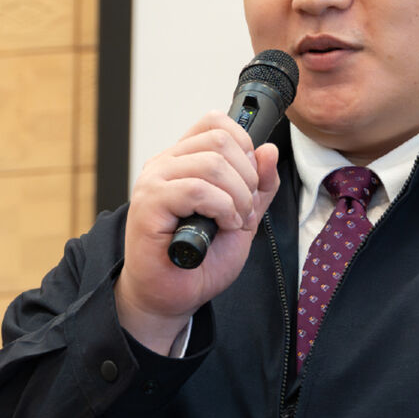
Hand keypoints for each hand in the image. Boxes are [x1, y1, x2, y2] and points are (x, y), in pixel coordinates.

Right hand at [115, 112, 280, 354]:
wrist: (174, 295)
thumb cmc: (201, 259)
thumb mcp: (244, 216)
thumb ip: (259, 185)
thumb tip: (269, 150)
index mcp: (184, 159)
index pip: (216, 121)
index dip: (244, 145)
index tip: (250, 181)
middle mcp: (165, 163)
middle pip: (221, 140)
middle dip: (247, 177)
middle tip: (244, 209)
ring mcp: (154, 181)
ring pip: (213, 163)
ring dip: (238, 197)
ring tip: (234, 221)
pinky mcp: (149, 203)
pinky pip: (197, 189)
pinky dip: (222, 208)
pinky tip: (222, 226)